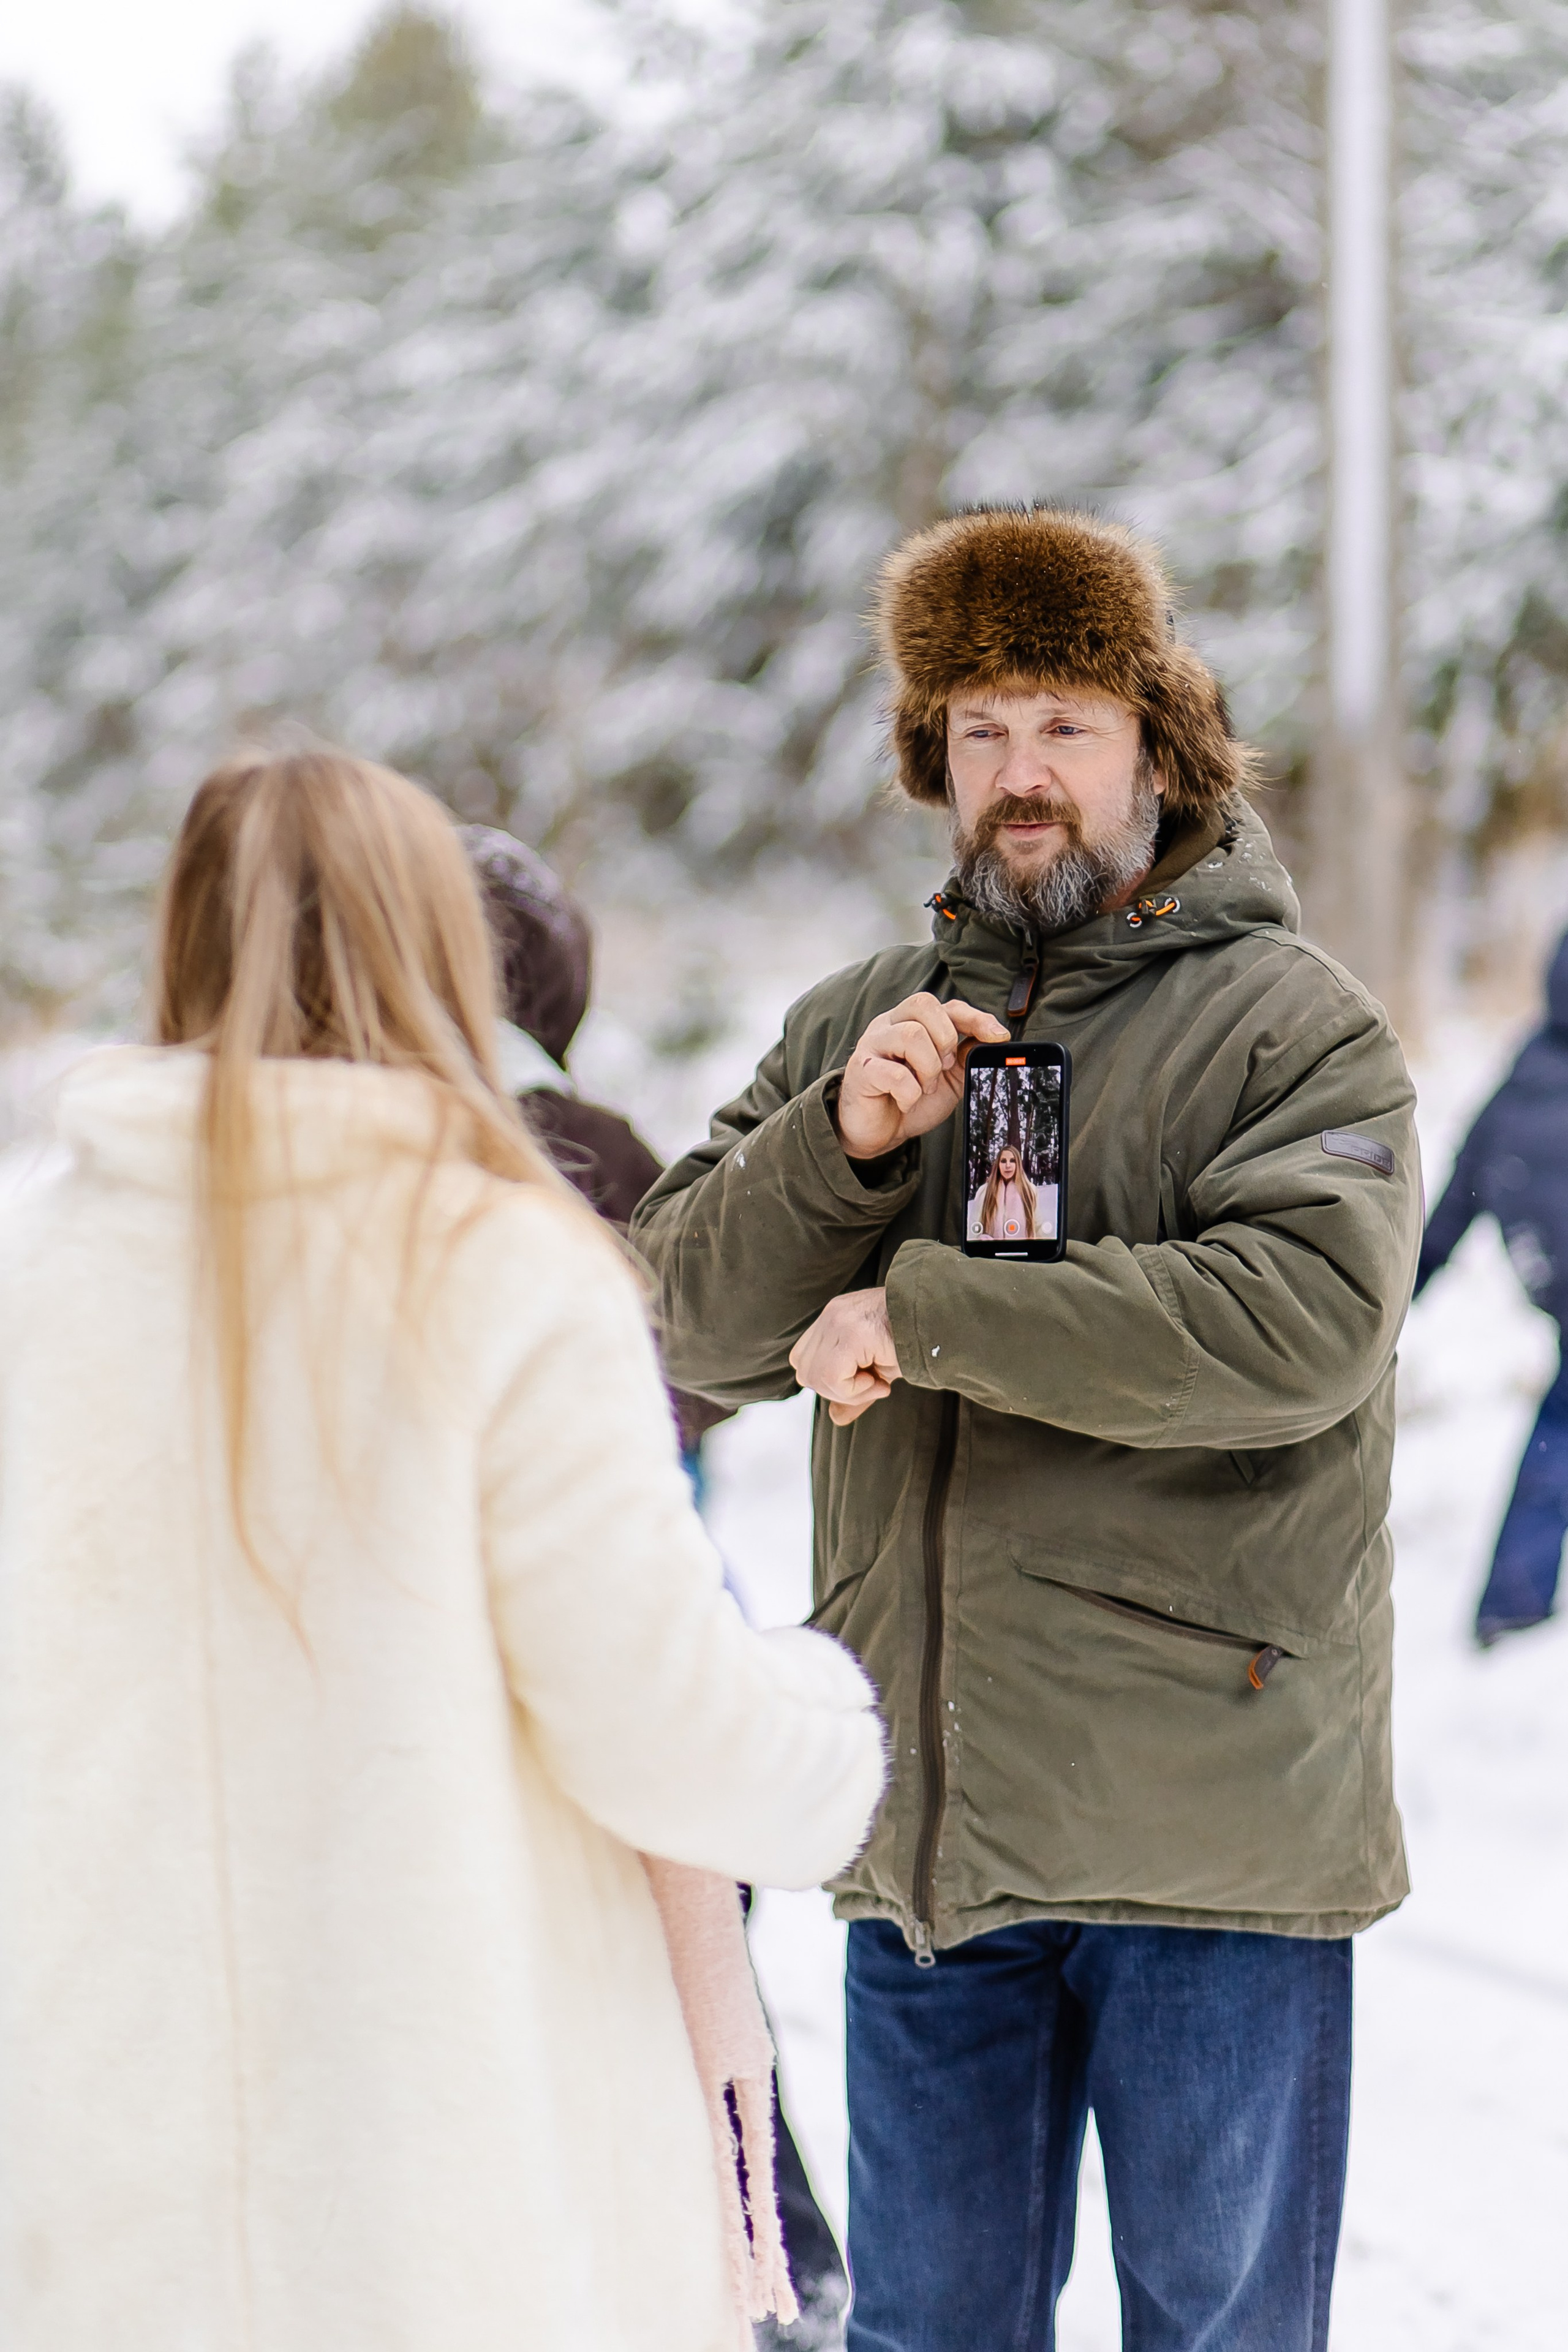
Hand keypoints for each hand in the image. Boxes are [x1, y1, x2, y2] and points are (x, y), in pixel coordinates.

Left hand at [789, 1289, 901, 1425]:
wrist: (943, 1324)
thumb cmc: (914, 1343)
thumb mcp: (878, 1371)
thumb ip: (854, 1391)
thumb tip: (835, 1418)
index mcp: (835, 1317)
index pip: (803, 1358)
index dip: (826, 1379)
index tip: (862, 1380)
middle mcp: (833, 1314)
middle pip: (805, 1370)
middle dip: (835, 1390)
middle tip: (871, 1386)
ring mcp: (839, 1320)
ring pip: (817, 1376)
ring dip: (849, 1392)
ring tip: (878, 1383)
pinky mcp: (851, 1332)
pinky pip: (833, 1376)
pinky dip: (855, 1390)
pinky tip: (881, 1382)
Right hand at [835, 993, 1009, 1160]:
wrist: (878, 1132)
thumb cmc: (910, 1097)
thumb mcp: (949, 1077)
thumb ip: (966, 1055)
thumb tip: (995, 1038)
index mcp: (910, 1021)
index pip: (946, 1005)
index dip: (975, 1017)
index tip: (998, 1037)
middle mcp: (888, 1025)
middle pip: (923, 1004)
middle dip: (946, 1038)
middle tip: (946, 1068)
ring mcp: (871, 1045)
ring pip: (911, 1035)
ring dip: (929, 1068)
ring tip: (925, 1088)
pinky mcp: (862, 1071)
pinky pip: (896, 1074)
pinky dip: (910, 1093)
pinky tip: (906, 1102)